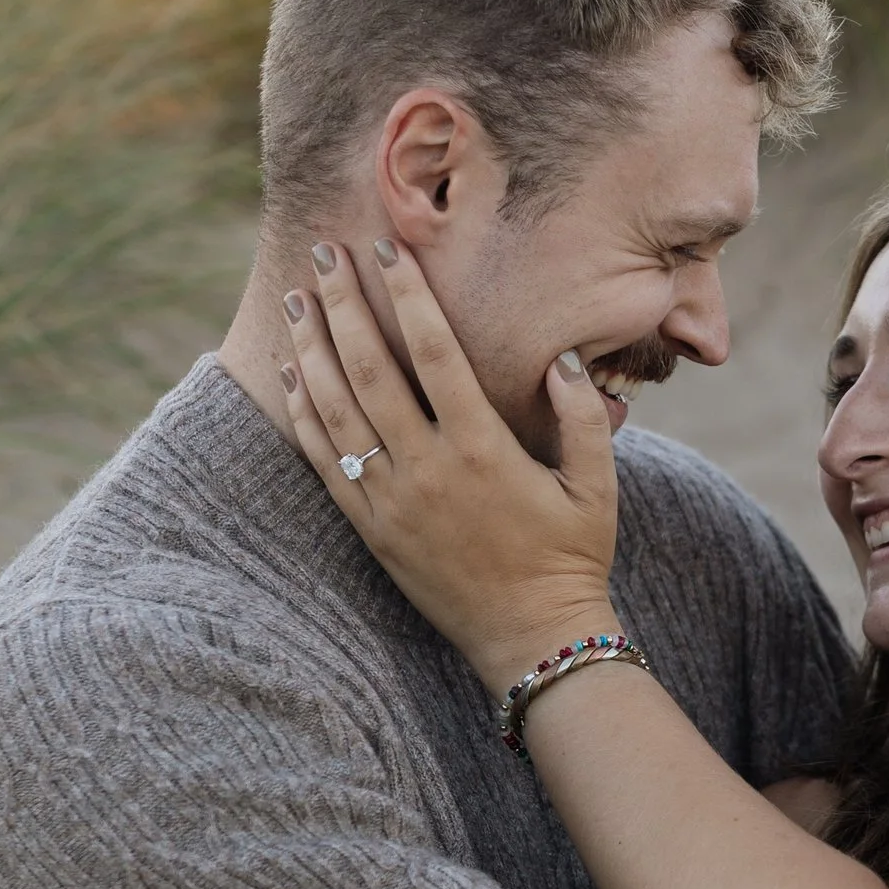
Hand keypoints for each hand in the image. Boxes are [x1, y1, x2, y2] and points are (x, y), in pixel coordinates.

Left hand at [278, 238, 618, 687]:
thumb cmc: (572, 556)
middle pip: (369, 370)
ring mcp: (391, 502)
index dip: (406, 295)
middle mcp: (427, 470)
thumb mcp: (597, 485)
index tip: (387, 250)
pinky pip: (324, 463)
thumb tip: (560, 359)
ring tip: (296, 301)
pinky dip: (303, 415)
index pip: (433, 352)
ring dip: (311, 350)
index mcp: (481, 449)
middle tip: (324, 253)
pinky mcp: (371, 530)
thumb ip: (581, 418)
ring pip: (336, 412)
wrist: (533, 638)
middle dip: (343, 306)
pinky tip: (291, 374)